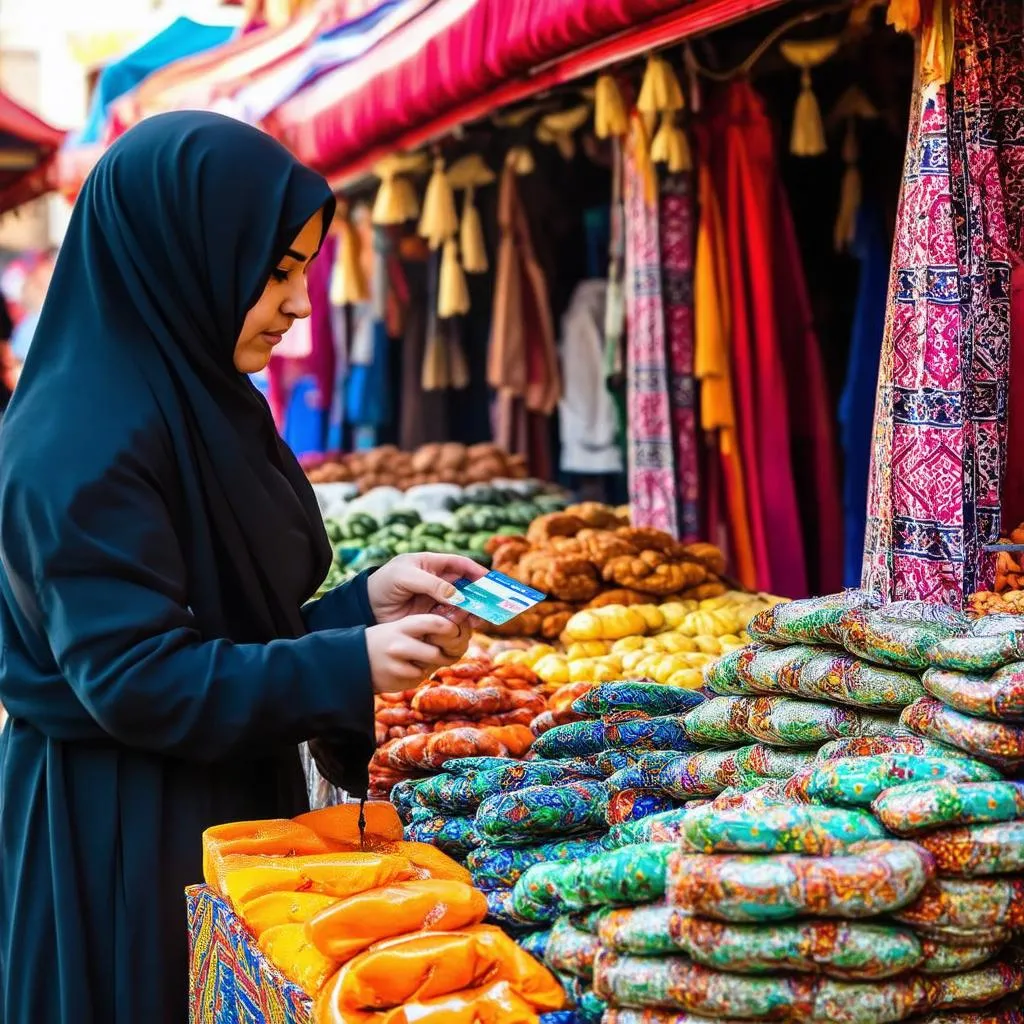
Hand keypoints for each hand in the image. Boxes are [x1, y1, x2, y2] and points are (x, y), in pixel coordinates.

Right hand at [365, 614, 462, 694]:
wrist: (351, 660)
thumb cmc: (383, 641)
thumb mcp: (398, 627)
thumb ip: (421, 628)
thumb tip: (456, 632)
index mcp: (401, 626)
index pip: (434, 623)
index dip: (450, 628)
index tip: (456, 631)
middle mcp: (398, 645)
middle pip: (435, 653)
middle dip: (445, 655)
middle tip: (449, 652)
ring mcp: (396, 666)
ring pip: (427, 669)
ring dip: (429, 666)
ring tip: (420, 660)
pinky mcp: (396, 682)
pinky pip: (417, 680)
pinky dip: (417, 675)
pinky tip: (406, 669)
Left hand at [366, 553, 486, 623]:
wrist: (365, 609)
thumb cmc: (383, 584)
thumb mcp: (405, 577)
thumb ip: (431, 584)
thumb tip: (457, 595)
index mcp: (431, 564)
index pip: (459, 564)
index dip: (475, 570)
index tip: (489, 580)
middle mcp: (437, 582)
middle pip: (465, 586)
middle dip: (478, 594)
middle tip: (490, 604)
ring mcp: (435, 600)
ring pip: (460, 604)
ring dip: (470, 610)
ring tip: (477, 619)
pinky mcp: (430, 617)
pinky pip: (450, 619)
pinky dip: (458, 623)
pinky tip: (463, 627)